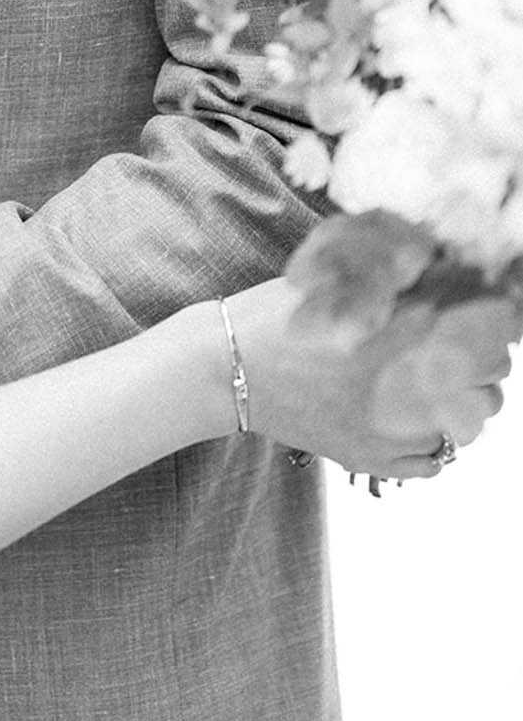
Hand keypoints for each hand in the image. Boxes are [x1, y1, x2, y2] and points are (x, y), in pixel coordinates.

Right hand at [228, 278, 517, 479]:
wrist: (228, 369)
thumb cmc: (276, 316)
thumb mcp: (333, 276)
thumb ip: (394, 271)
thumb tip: (447, 261)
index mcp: (395, 329)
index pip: (487, 326)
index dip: (493, 315)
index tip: (483, 309)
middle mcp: (403, 382)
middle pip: (490, 375)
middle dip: (482, 354)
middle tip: (457, 340)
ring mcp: (392, 428)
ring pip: (472, 420)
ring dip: (466, 396)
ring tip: (437, 378)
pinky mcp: (374, 459)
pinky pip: (437, 459)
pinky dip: (436, 439)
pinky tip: (414, 417)